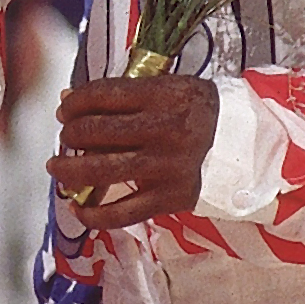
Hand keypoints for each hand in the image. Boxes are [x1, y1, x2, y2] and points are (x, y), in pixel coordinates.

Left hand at [47, 72, 217, 229]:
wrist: (248, 146)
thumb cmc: (200, 112)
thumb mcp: (170, 89)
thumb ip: (123, 94)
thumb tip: (67, 102)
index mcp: (163, 95)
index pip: (103, 95)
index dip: (75, 103)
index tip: (65, 110)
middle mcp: (163, 130)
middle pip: (95, 132)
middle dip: (70, 134)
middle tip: (65, 137)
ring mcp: (165, 167)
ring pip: (100, 171)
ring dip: (68, 170)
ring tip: (56, 168)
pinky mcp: (170, 198)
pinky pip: (121, 213)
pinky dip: (93, 215)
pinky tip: (78, 210)